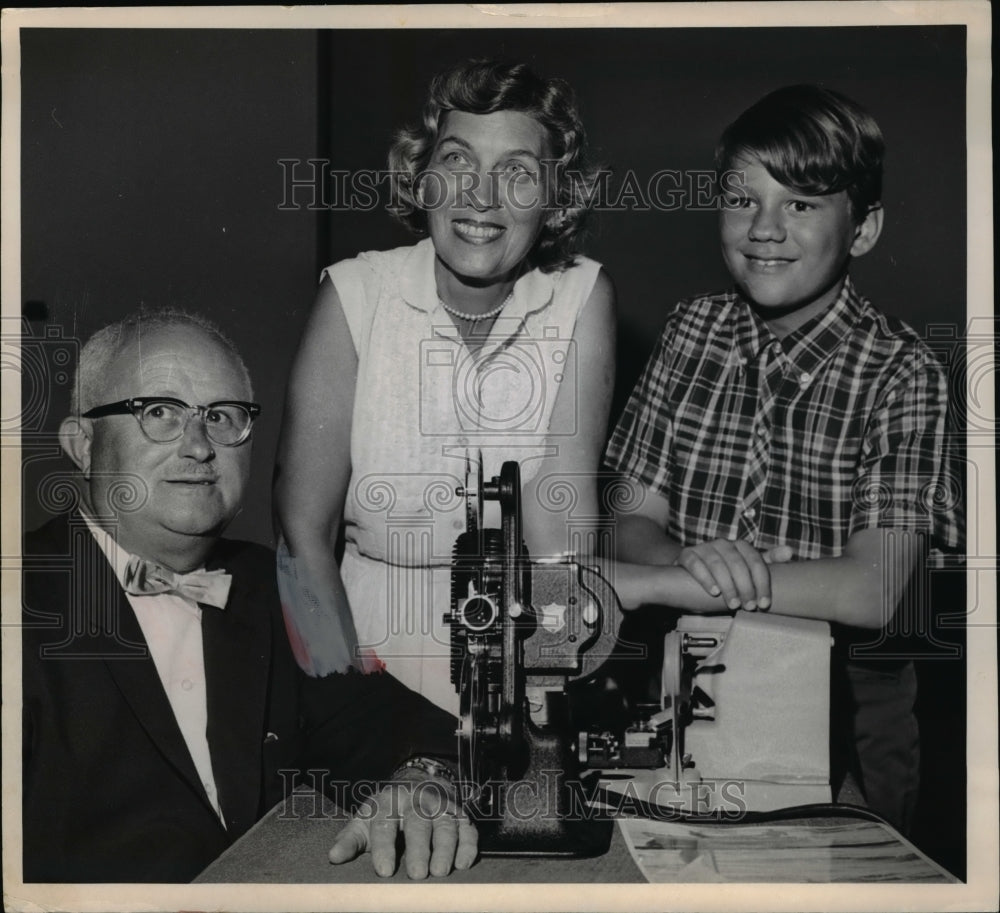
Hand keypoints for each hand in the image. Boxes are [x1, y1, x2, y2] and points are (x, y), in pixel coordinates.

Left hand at [328, 775, 477, 877]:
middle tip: (418, 875)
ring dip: (445, 848)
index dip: (384, 848)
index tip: (384, 871)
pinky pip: (467, 827)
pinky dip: (468, 844)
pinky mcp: (459, 814)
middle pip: (419, 822)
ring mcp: (440, 806)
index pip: (385, 824)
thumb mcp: (365, 821)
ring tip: (441, 872)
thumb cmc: (385, 813)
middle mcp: (416, 801)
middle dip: (419, 848)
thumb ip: (351, 839)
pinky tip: (464, 863)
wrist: (415, 785)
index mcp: (388, 803)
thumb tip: (333, 858)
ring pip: (445, 824)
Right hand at [675, 539, 792, 610]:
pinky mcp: (687, 555)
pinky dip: (705, 578)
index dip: (762, 583)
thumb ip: (767, 561)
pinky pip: (696, 563)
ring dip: (727, 585)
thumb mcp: (747, 568)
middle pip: (737, 563)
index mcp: (740, 546)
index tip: (764, 603)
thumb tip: (790, 552)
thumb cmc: (725, 572)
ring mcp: (704, 548)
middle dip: (745, 587)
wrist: (692, 571)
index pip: (756, 561)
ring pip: (717, 564)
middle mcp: (723, 544)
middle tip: (749, 607)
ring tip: (733, 604)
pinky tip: (713, 591)